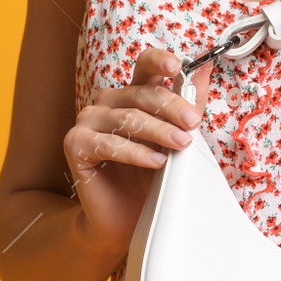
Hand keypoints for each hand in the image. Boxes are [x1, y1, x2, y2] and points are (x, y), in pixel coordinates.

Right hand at [63, 47, 211, 259]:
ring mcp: (88, 121)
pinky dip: (136, 153)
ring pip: (128, 118)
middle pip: (142, 93)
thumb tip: (205, 69)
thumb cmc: (151, 177)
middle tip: (193, 123)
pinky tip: (156, 162)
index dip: (159, 61)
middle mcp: (108, 102)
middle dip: (171, 107)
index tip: (177, 66)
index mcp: (132, 95)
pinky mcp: (75, 144)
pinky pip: (108, 143)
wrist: (127, 219)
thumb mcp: (176, 139)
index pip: (144, 66)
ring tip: (181, 145)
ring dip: (159, 131)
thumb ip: (188, 105)